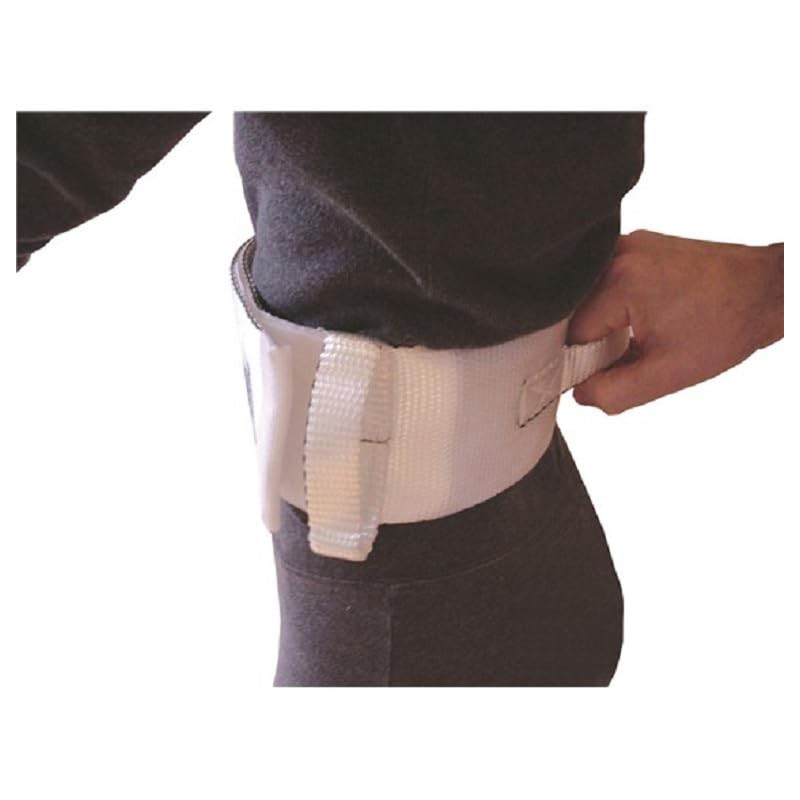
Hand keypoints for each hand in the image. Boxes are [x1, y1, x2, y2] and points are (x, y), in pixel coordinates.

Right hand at [566, 229, 783, 413]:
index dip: (586, 362)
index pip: (572, 335)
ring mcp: (626, 243)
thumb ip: (613, 393)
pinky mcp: (636, 244)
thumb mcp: (667, 375)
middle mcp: (617, 254)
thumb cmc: (728, 324)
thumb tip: (581, 393)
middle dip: (595, 341)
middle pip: (576, 312)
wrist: (767, 290)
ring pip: (588, 297)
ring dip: (605, 322)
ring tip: (641, 333)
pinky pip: (605, 282)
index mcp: (620, 281)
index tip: (608, 372)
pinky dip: (616, 304)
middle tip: (630, 354)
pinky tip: (643, 315)